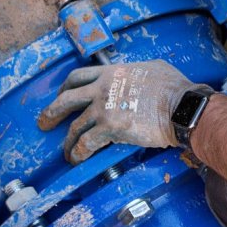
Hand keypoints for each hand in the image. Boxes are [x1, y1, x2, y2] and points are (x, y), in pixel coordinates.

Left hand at [36, 60, 213, 162]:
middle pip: (66, 100)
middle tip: (44, 123)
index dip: (65, 88)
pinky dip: (78, 153)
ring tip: (66, 152)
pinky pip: (85, 143)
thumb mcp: (153, 67)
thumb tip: (137, 75)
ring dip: (67, 142)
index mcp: (112, 72)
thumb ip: (136, 72)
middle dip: (51, 112)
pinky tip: (77, 159)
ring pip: (74, 126)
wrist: (182, 107)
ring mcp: (104, 108)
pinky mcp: (110, 128)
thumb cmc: (174, 88)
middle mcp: (102, 88)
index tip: (61, 95)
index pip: (78, 76)